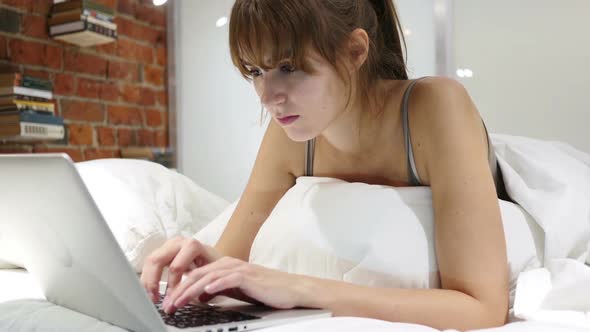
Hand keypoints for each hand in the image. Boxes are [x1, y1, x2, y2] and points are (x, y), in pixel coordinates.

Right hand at [140, 237, 221, 302]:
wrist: (214, 256)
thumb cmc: (214, 266)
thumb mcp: (209, 274)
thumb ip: (195, 284)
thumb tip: (181, 300)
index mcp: (191, 246)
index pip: (175, 267)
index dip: (172, 286)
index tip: (171, 300)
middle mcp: (178, 242)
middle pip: (156, 260)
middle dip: (153, 282)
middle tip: (155, 299)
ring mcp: (169, 245)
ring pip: (150, 261)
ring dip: (147, 281)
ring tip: (152, 297)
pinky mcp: (163, 251)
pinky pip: (150, 263)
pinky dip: (148, 277)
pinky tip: (151, 290)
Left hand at [161, 257, 303, 313]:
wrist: (290, 289)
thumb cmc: (265, 290)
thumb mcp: (236, 290)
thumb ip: (218, 290)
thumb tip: (200, 297)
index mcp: (224, 266)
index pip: (196, 275)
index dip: (180, 289)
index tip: (168, 303)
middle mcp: (228, 264)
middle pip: (197, 275)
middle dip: (179, 291)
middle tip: (167, 305)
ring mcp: (238, 269)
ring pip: (208, 277)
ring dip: (191, 290)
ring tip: (179, 302)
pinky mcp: (248, 275)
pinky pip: (228, 279)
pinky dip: (215, 285)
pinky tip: (205, 293)